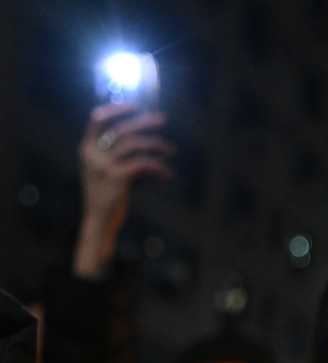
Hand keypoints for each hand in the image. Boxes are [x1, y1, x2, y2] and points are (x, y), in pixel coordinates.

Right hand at [74, 103, 173, 277]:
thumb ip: (125, 157)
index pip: (97, 120)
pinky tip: (168, 175)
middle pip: (121, 129)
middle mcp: (92, 154)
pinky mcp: (117, 178)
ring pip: (134, 144)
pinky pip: (143, 164)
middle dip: (144, 121)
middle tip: (163, 120)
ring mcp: (103, 166)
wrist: (100, 222)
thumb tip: (153, 142)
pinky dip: (159, 167)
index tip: (135, 106)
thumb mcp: (112, 172)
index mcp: (87, 149)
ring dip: (156, 144)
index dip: (116, 109)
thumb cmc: (110, 197)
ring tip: (171, 150)